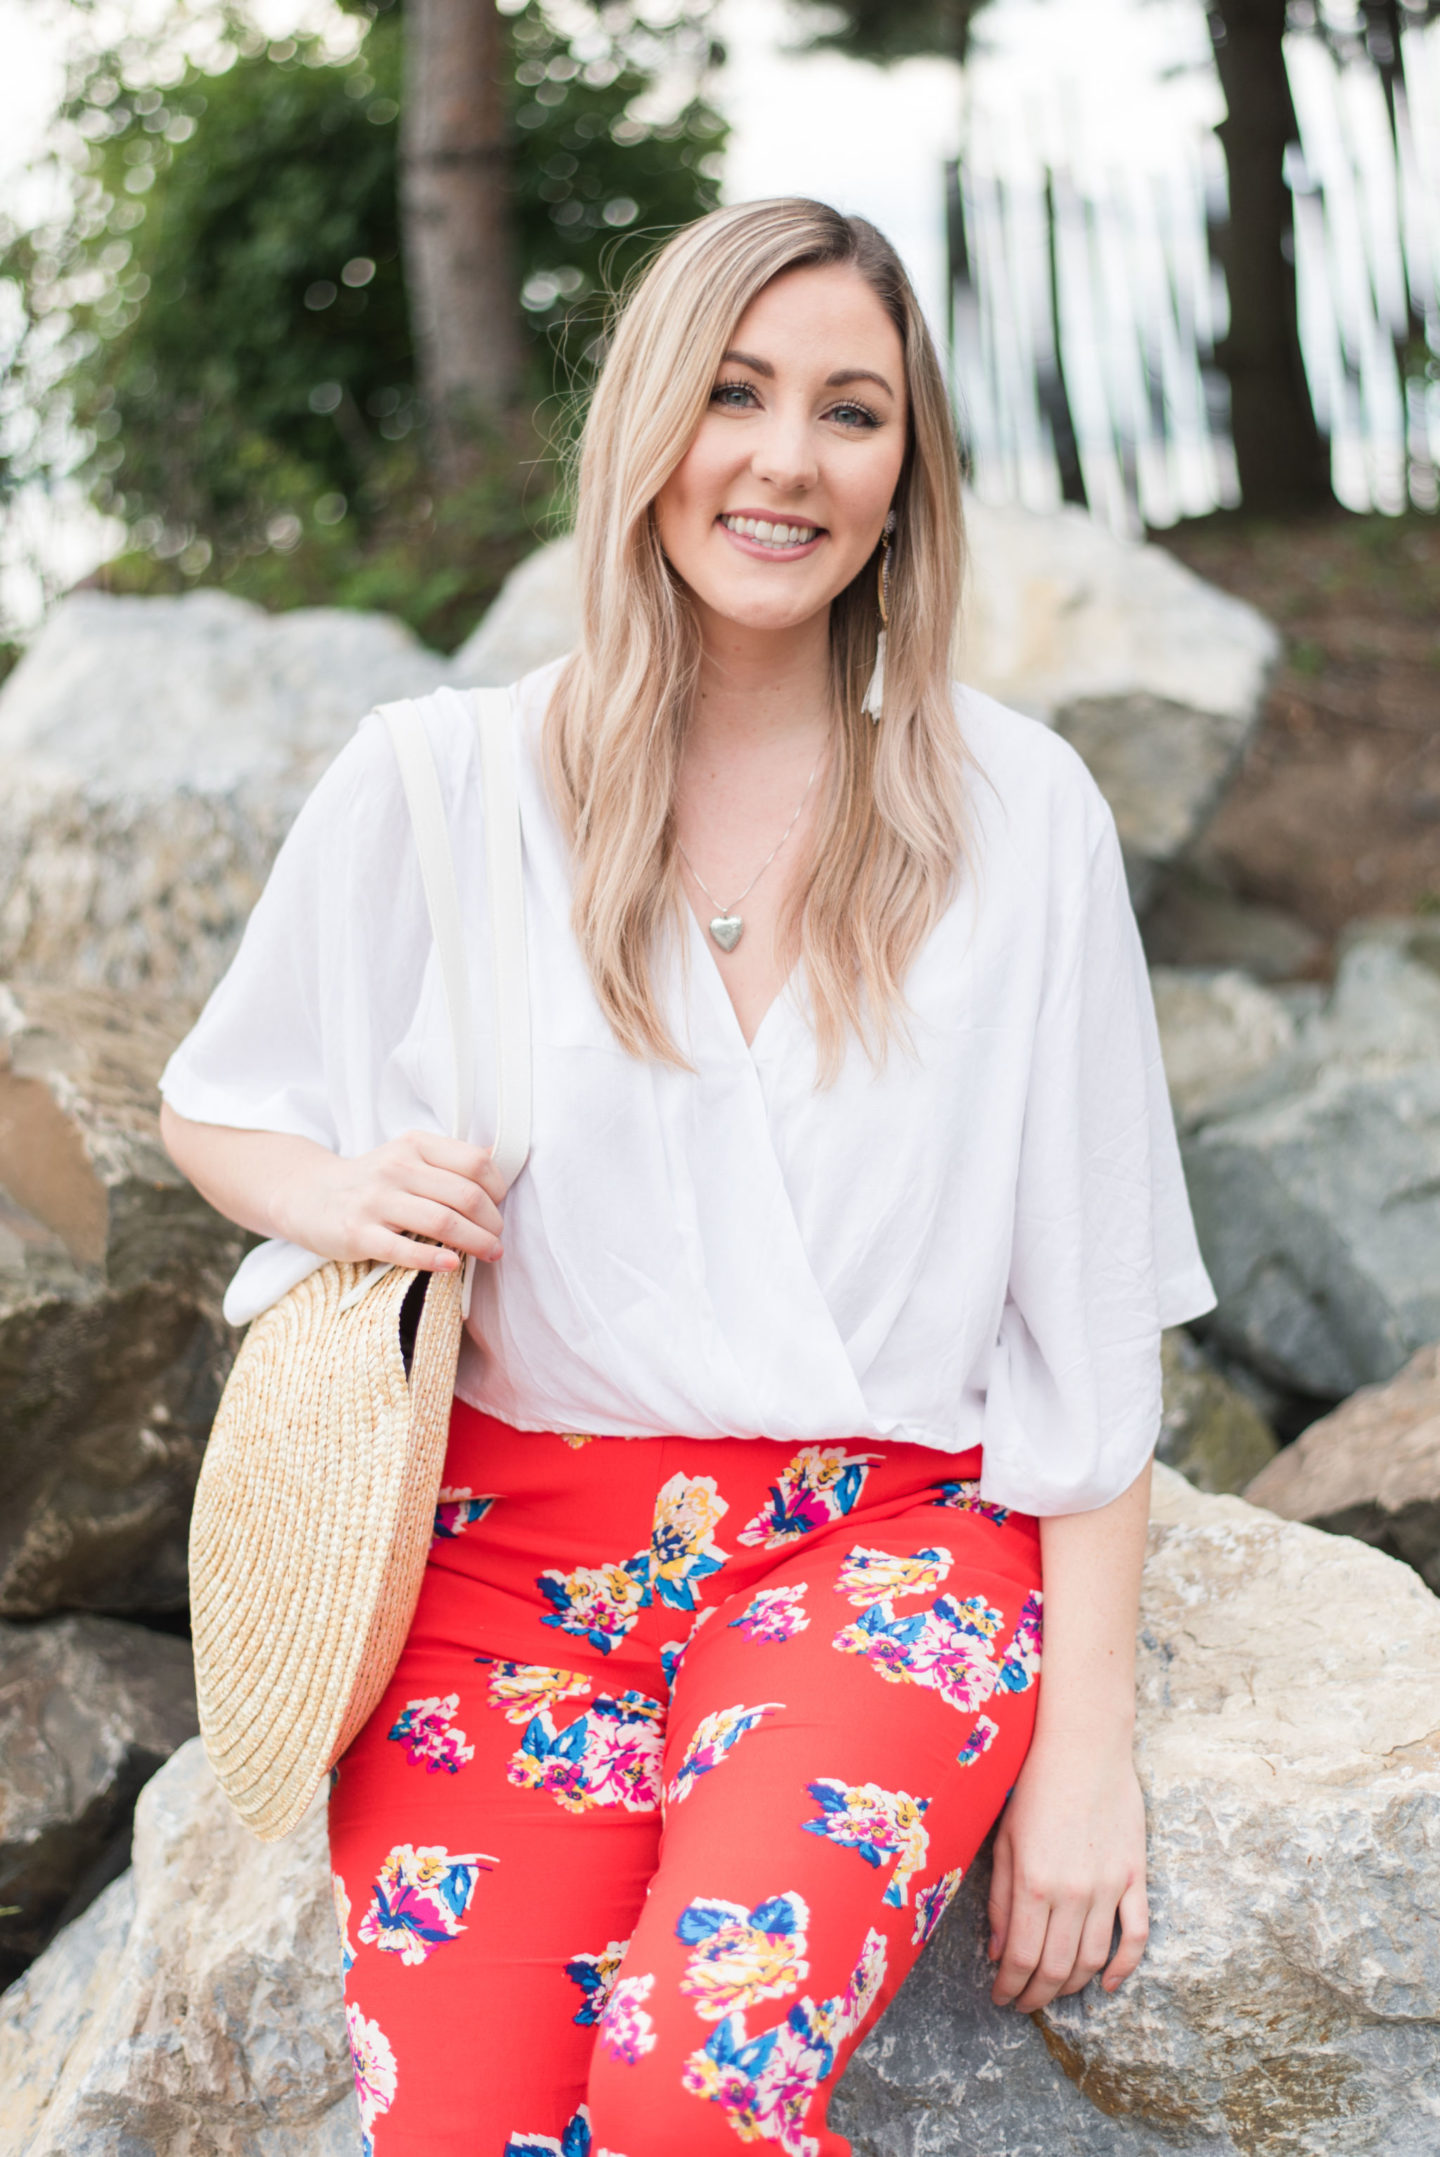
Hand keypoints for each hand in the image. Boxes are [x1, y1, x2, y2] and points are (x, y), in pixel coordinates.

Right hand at [274, 1131, 507, 1273]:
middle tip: (498, 1239)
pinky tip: (451, 1266)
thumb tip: (497, 1154)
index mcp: (415, 1145)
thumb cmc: (372, 1181)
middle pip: (465, 1195)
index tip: (499, 1207)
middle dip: (492, 1222)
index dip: (497, 1188)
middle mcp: (396, 1168)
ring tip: (490, 1254)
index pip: (475, 1162)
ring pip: (442, 1221)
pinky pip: (403, 1249)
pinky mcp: (358, 1234)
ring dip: (475, 1242)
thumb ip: (450, 1159)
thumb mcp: (409, 1156)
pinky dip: (433, 1259)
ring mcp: (376, 1200)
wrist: (309, 1195)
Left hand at [986, 1727, 1147, 2012]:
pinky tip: (1106, 1983)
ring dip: (1071, 1986)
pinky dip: (1124, 1966)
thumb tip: (998, 1952)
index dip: (1010, 1987)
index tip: (1001, 1998)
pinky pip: (1137, 1934)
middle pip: (1057, 1968)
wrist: (1083, 1746)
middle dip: (1037, 1995)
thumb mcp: (1004, 1840)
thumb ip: (1001, 1899)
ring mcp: (1109, 1886)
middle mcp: (1073, 1892)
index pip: (1022, 1958)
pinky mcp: (1135, 1876)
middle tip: (1023, 2004)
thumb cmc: (1033, 1786)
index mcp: (1034, 1882)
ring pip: (1093, 1958)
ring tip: (1053, 1992)